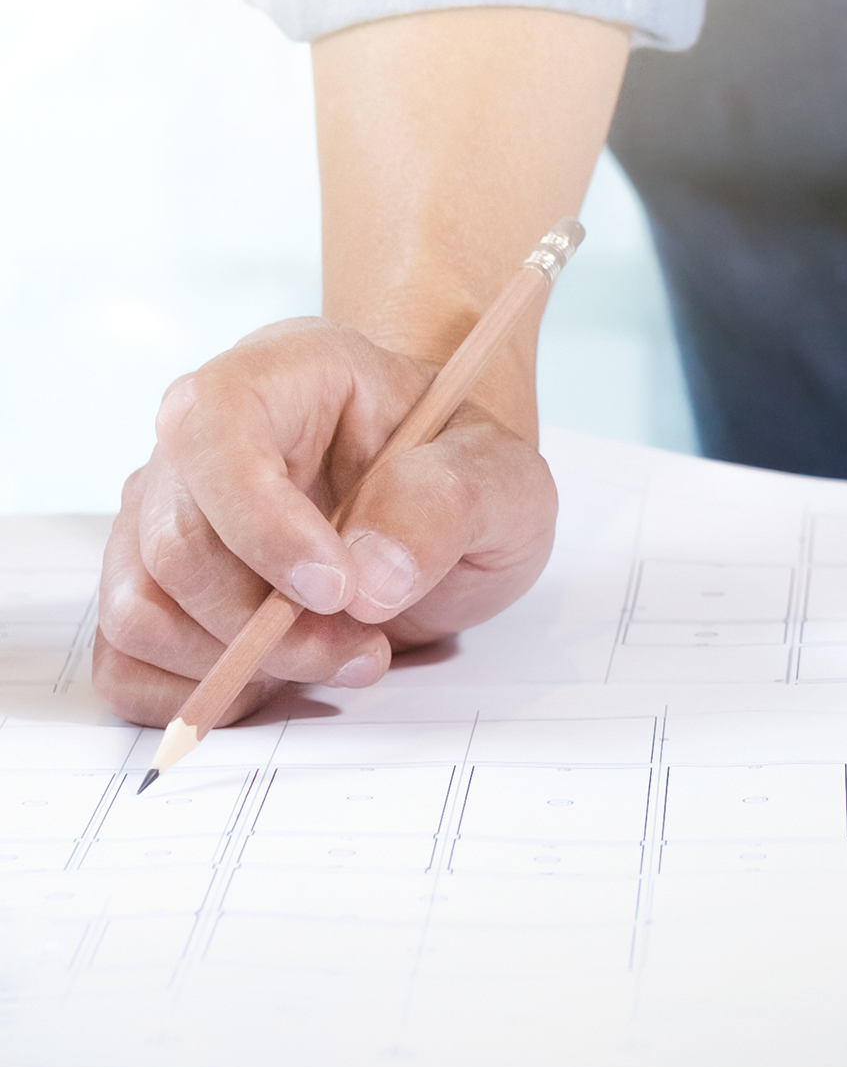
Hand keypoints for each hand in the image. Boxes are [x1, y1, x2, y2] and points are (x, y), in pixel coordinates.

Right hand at [93, 317, 556, 728]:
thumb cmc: (462, 477)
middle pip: (176, 540)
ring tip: (339, 657)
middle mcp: (204, 437)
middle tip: (366, 649)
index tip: (337, 590)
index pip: (214, 423)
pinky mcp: (154, 588)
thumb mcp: (502, 481)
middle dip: (268, 623)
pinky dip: (192, 693)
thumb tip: (371, 574)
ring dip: (235, 665)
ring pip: (139, 607)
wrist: (446, 512)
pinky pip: (124, 659)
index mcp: (286, 372)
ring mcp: (165, 512)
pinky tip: (274, 679)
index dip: (260, 518)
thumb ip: (447, 505)